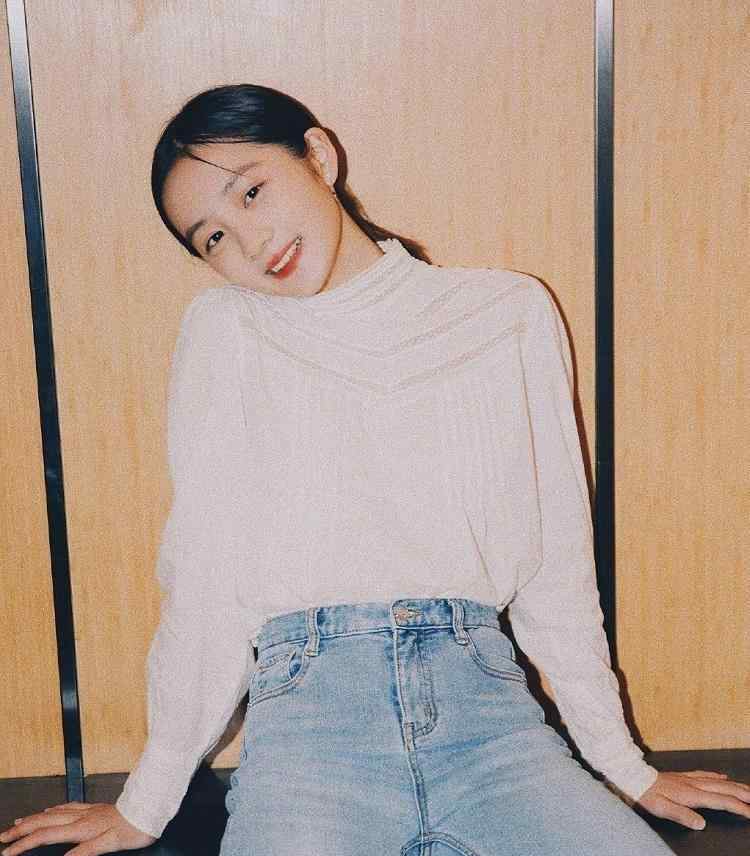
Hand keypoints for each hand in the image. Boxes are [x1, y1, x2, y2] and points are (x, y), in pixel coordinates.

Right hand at [0, 802, 155, 855]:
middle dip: (22, 829)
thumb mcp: (110, 844)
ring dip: (34, 818)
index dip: (24, 844)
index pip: (46, 836)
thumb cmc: (135, 828)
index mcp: (83, 827)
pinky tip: (52, 809)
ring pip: (55, 812)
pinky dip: (54, 809)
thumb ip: (86, 851)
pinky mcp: (97, 808)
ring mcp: (89, 811)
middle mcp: (82, 817)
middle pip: (45, 821)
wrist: (150, 808)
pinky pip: (69, 806)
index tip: (7, 851)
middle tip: (4, 836)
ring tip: (19, 821)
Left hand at [637, 769, 749, 829]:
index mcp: (691, 794)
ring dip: (735, 785)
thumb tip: (701, 824)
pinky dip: (717, 776)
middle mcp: (693, 784)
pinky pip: (705, 774)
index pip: (720, 801)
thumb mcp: (662, 809)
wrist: (634, 776)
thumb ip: (682, 815)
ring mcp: (688, 778)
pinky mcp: (683, 776)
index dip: (737, 807)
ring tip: (748, 789)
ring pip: (717, 780)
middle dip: (743, 793)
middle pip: (724, 788)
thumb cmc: (647, 794)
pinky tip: (722, 776)